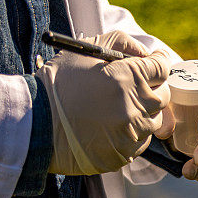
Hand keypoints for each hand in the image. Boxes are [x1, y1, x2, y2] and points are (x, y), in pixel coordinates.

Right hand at [36, 31, 172, 174]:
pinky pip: (141, 143)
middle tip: (132, 89)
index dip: (156, 66)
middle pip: (164, 96)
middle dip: (152, 89)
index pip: (163, 69)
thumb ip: (123, 44)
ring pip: (154, 121)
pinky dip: (132, 135)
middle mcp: (136, 106)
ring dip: (142, 114)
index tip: (149, 67)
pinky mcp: (124, 154)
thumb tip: (147, 54)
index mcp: (130, 77)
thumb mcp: (87, 49)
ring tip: (115, 110)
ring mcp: (131, 133)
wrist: (33, 123)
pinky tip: (110, 128)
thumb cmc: (59, 83)